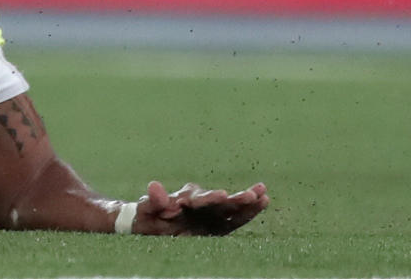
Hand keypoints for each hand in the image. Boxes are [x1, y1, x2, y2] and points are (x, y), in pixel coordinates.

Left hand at [132, 179, 268, 235]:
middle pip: (218, 201)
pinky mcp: (217, 225)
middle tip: (248, 194)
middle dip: (233, 199)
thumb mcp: (146, 209)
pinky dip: (249, 211)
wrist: (150, 223)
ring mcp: (209, 212)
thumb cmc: (148, 216)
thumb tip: (154, 185)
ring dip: (246, 202)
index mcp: (183, 198)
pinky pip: (235, 219)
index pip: (197, 198)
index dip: (207, 198)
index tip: (220, 196)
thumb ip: (153, 199)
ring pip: (230, 207)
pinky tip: (264, 199)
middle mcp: (199, 202)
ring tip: (262, 193)